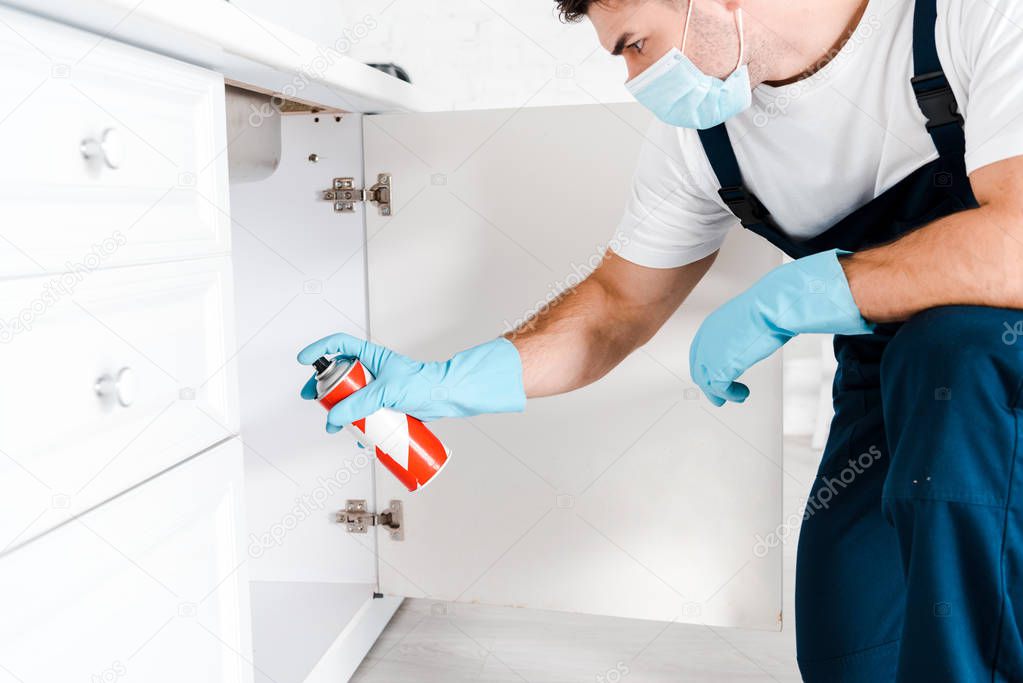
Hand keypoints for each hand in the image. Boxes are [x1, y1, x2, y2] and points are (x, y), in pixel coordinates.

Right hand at [298, 334, 525, 432]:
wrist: (445, 398)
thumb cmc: (422, 385)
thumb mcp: (385, 392)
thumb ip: (359, 404)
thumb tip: (334, 418)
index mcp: (370, 356)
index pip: (339, 345)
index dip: (319, 350)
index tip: (303, 360)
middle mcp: (371, 370)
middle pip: (339, 375)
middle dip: (324, 389)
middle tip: (313, 400)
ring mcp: (377, 388)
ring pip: (350, 398)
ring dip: (340, 411)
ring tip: (335, 425)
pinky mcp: (384, 405)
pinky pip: (364, 414)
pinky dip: (358, 425)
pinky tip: (356, 437)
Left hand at [689, 249, 873, 406]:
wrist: (772, 308)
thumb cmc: (767, 309)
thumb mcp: (747, 321)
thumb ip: (741, 335)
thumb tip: (748, 342)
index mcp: (711, 326)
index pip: (699, 352)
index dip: (707, 367)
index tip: (716, 376)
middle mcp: (706, 340)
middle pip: (699, 370)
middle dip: (710, 384)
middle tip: (722, 393)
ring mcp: (710, 354)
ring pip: (707, 382)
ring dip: (722, 393)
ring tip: (737, 396)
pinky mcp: (719, 368)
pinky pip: (719, 389)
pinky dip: (731, 394)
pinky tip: (742, 393)